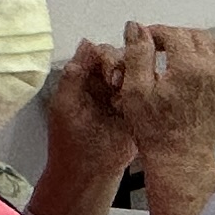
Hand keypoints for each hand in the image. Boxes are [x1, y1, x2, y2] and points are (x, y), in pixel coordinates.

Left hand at [40, 39, 137, 179]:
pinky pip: (150, 93)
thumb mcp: (64, 105)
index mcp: (85, 78)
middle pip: (123, 58)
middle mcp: (106, 83)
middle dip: (122, 66)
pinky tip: (138, 105)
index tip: (107, 72)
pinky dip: (147, 94)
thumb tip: (85, 42)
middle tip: (117, 83)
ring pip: (138, 73)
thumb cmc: (70, 142)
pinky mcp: (140, 110)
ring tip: (125, 98)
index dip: (106, 56)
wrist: (88, 172)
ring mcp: (125, 96)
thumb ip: (73, 75)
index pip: (100, 52)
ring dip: (135, 79)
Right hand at [105, 23, 214, 165]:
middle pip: (196, 35)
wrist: (181, 158)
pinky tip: (196, 67)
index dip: (156, 32)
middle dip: (175, 36)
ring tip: (176, 54)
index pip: (174, 33)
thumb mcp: (136, 90)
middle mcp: (213, 70)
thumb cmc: (156, 131)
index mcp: (190, 67)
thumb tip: (136, 28)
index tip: (145, 38)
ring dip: (195, 43)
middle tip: (158, 45)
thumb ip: (137, 54)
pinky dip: (212, 58)